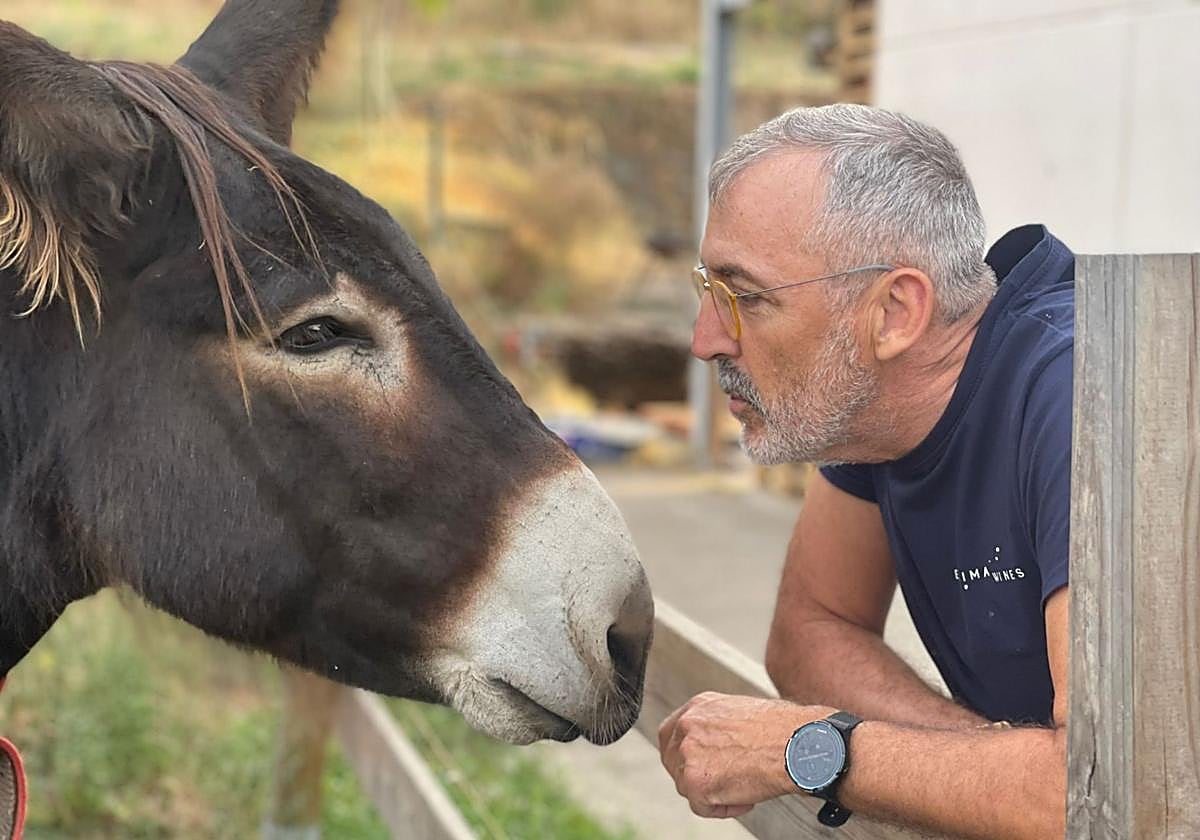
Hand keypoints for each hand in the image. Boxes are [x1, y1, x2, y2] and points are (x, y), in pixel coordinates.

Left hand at [657, 691, 833, 818]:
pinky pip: (702, 806)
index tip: (696, 764)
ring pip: (687, 785)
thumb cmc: (781, 730)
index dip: (681, 754)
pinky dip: (724, 808)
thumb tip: (712, 746)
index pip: (670, 734)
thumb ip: (715, 726)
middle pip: (673, 761)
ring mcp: (688, 752)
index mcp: (698, 707)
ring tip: (743, 784)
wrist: (797, 744)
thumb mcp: (739, 712)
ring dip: (713, 792)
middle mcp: (688, 726)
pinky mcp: (696, 781)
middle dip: (694, 775)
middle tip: (722, 780)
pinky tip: (746, 795)